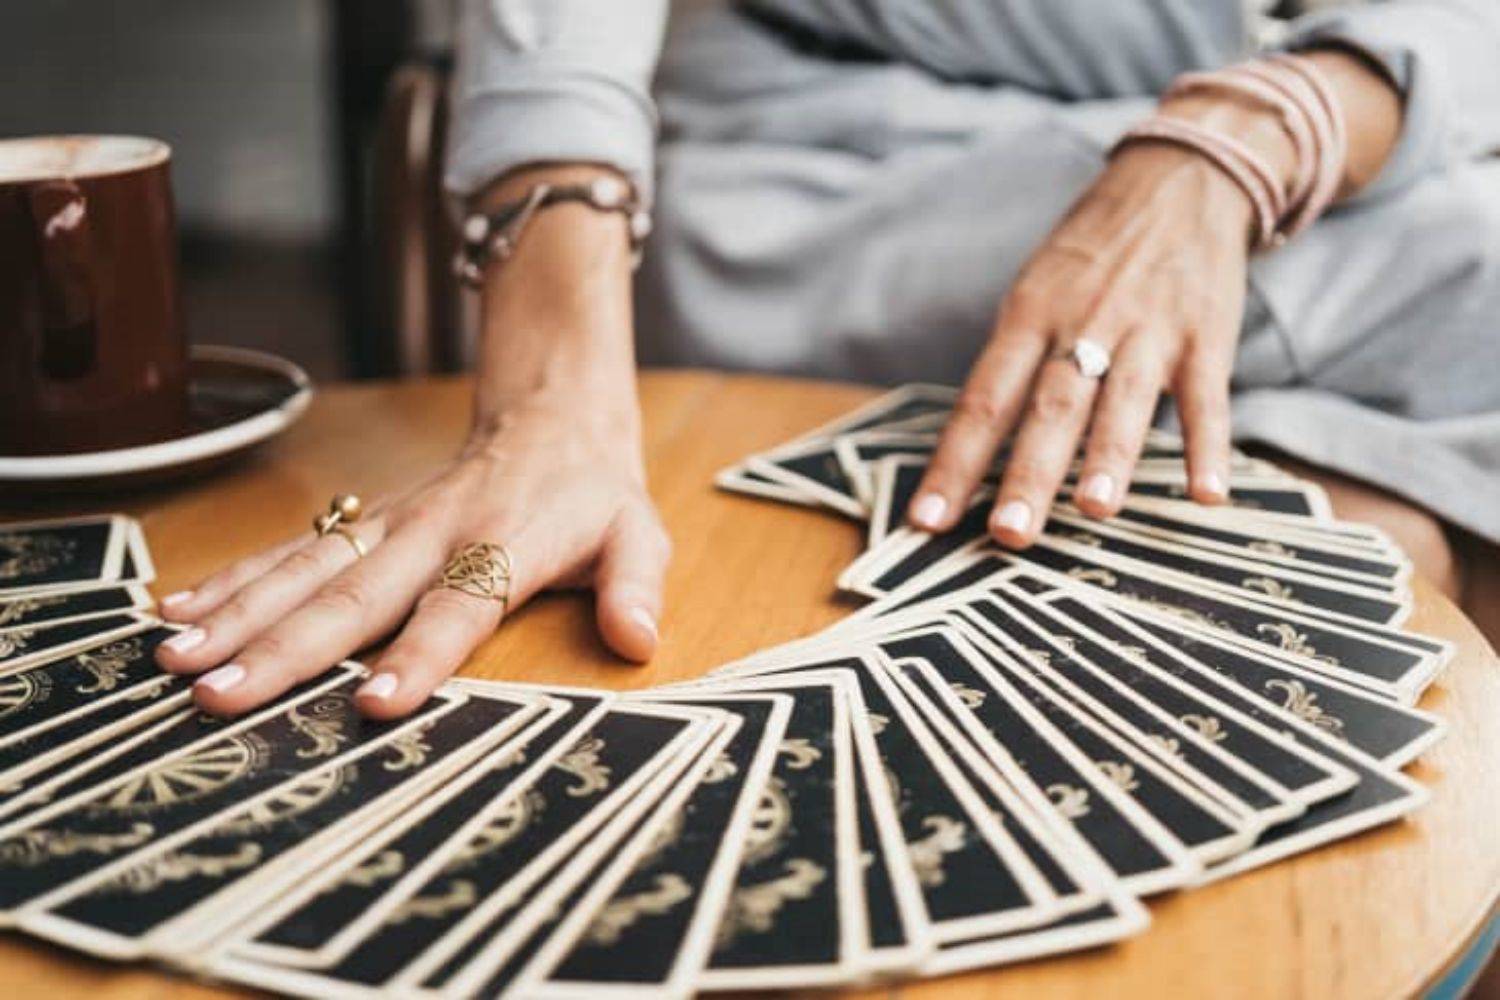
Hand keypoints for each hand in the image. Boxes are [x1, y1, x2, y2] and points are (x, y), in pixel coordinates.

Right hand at [158, 161, 661, 718]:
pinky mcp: (365, 522)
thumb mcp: (639, 535)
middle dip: (286, 648)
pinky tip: (178, 610)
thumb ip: (636, 585)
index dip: (421, 655)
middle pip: (356, 595)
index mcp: (504, 544)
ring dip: (239, 613)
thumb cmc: (595, 495)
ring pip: (306, 570)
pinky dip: (234, 578)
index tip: (375, 703)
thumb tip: (637, 639)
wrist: (552, 419)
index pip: (461, 607)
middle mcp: (434, 534)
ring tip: (175, 658)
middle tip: (221, 695)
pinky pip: (293, 549)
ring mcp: (390, 525)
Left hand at [908, 101, 1287, 545]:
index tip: (926, 521)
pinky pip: (1207, 398)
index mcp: (1028, 318)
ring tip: (1095, 510)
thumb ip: (1014, 367)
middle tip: (1008, 533)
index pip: (983, 401)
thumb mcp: (1035, 292)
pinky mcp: (1205, 335)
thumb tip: (972, 450)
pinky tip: (1205, 495)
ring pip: (1124, 401)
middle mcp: (1082, 325)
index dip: (954, 463)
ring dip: (1110, 457)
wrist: (1179, 179)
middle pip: (1049, 408)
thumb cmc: (1092, 255)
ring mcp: (1147, 330)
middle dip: (1028, 473)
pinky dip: (1208, 447)